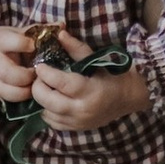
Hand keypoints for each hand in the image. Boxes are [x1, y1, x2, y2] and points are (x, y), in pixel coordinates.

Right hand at [0, 22, 41, 103]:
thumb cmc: (3, 42)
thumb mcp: (16, 32)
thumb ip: (39, 30)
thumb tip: (61, 25)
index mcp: (0, 42)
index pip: (7, 42)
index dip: (20, 44)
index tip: (33, 45)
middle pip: (6, 72)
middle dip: (24, 76)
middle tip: (36, 73)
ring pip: (6, 90)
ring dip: (24, 91)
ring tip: (35, 85)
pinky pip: (8, 99)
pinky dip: (21, 98)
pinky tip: (30, 93)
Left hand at [30, 33, 150, 134]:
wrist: (126, 99)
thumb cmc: (110, 75)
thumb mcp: (95, 59)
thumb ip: (76, 48)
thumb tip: (59, 34)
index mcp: (89, 91)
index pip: (61, 84)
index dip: (46, 74)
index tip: (40, 65)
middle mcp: (82, 110)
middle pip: (48, 101)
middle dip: (38, 87)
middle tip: (40, 77)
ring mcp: (77, 122)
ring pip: (46, 113)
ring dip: (41, 99)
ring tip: (45, 87)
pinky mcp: (74, 129)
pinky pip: (51, 122)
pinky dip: (46, 110)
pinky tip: (50, 100)